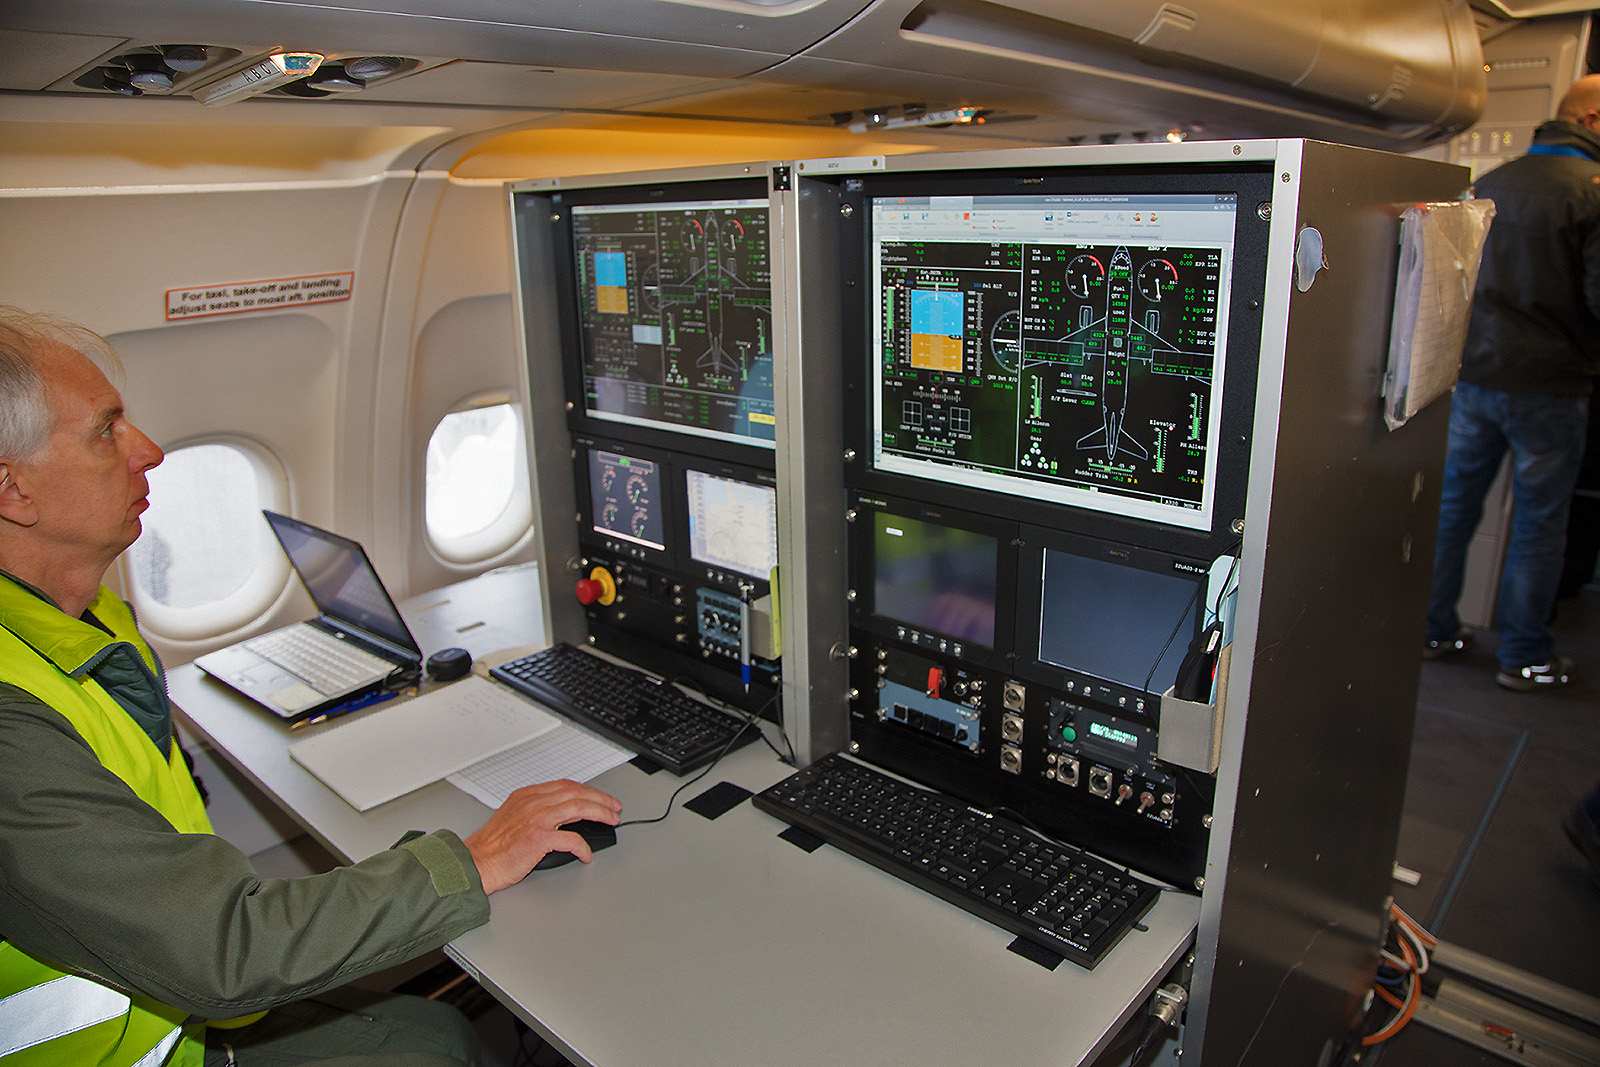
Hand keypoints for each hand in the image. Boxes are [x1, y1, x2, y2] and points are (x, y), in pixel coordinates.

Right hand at [464, 779, 622, 893]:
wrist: (475, 863)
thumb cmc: (492, 847)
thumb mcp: (513, 817)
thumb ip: (536, 811)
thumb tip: (564, 817)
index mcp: (527, 795)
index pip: (566, 785)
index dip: (588, 790)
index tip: (601, 798)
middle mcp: (533, 803)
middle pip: (577, 793)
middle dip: (601, 799)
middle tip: (614, 808)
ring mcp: (536, 819)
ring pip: (579, 807)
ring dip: (600, 813)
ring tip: (611, 821)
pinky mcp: (539, 838)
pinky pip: (571, 839)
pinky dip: (584, 846)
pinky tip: (586, 854)